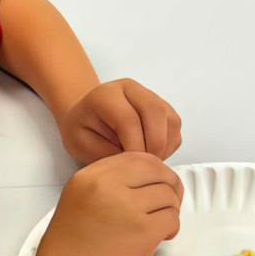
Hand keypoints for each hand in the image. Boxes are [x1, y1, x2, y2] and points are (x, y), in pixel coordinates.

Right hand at [30, 152, 182, 255]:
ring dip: (171, 208)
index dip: (152, 168)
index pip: (133, 156)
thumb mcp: (76, 200)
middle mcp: (107, 185)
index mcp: (88, 176)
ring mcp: (126, 207)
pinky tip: (163, 236)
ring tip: (161, 223)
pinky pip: (172, 217)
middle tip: (170, 199)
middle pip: (156, 169)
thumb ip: (104, 184)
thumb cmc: (69, 250)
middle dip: (170, 183)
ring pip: (168, 194)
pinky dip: (173, 226)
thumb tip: (141, 180)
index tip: (156, 181)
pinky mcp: (143, 231)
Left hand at [58, 79, 181, 164]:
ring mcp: (149, 95)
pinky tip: (151, 153)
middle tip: (146, 165)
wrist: (86, 117)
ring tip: (147, 161)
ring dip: (163, 146)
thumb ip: (106, 152)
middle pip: (155, 111)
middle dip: (154, 144)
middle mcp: (130, 89)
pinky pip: (174, 127)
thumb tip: (135, 161)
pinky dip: (168, 145)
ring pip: (170, 119)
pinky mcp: (162, 107)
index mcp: (106, 95)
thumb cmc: (82, 130)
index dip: (134, 147)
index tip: (132, 166)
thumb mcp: (80, 144)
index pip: (128, 119)